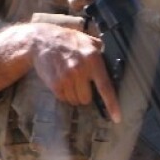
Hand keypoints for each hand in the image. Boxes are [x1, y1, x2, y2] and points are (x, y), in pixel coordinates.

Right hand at [0, 22, 120, 121]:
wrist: (42, 41)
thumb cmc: (68, 41)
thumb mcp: (88, 41)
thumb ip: (101, 52)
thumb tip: (113, 65)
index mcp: (93, 59)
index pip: (105, 86)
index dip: (112, 104)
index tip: (117, 118)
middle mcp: (80, 70)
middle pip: (87, 99)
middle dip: (85, 94)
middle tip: (80, 82)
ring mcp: (66, 78)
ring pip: (74, 101)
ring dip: (73, 94)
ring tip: (69, 79)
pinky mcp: (54, 84)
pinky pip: (63, 98)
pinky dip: (63, 93)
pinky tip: (61, 80)